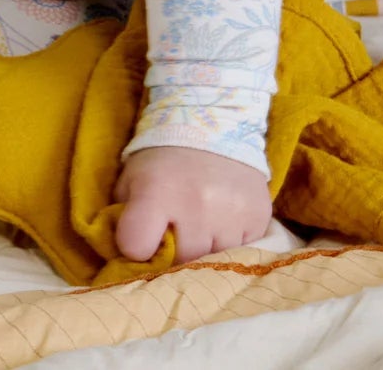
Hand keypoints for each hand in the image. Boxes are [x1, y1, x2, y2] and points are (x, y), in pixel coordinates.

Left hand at [113, 145, 272, 262]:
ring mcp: (231, 214)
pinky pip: (242, 252)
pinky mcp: (259, 218)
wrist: (214, 122)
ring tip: (202, 223)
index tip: (142, 239)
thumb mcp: (133, 177)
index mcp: (157, 192)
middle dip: (175, 251)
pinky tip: (223, 219)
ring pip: (212, 261)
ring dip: (205, 250)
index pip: (136, 245)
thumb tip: (124, 257)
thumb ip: (124, 216)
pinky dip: (231, 243)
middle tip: (175, 228)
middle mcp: (196, 205)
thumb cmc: (165, 157)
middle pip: (180, 261)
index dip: (136, 247)